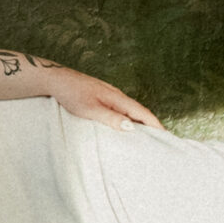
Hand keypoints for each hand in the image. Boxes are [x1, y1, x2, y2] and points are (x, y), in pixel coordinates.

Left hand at [47, 70, 163, 131]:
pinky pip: (121, 111)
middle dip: (151, 126)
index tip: (167, 138)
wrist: (56, 81)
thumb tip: (132, 127)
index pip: (143, 113)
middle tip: (160, 142)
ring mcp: (110, 96)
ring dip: (140, 123)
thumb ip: (111, 118)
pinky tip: (124, 128)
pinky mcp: (102, 98)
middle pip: (140, 112)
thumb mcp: (90, 109)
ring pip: (130, 111)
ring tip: (146, 138)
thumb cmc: (72, 94)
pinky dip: (128, 120)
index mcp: (118, 98)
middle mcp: (117, 96)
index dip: (156, 125)